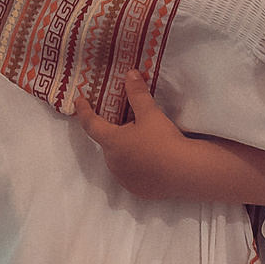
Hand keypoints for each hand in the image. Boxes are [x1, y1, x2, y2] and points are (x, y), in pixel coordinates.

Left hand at [73, 70, 196, 199]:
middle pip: (108, 143)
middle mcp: (113, 162)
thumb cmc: (164, 140)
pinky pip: (132, 175)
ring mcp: (124, 178)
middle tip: (128, 122)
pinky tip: (150, 161)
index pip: (90, 124)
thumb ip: (137, 93)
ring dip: (125, 150)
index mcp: (111, 142)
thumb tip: (130, 73)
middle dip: (114, 132)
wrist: (185, 172)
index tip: (79, 101)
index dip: (83, 111)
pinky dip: (136, 166)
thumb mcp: (150, 113)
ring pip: (119, 160)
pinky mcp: (137, 189)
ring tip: (143, 142)